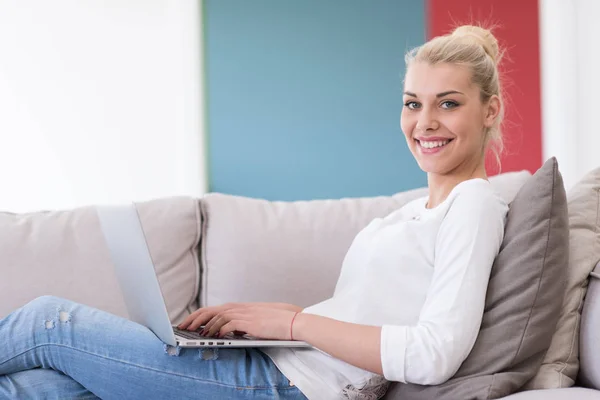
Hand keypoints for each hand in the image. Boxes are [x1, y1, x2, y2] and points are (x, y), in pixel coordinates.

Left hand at [177, 302, 301, 331]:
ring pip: (218, 316)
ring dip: (205, 325)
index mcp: (240, 307)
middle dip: (195, 318)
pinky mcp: (250, 322)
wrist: (293, 321)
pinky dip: (220, 329)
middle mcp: (240, 308)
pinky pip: (230, 324)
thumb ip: (241, 323)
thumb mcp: (255, 321)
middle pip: (211, 310)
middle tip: (183, 326)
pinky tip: (215, 335)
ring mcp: (245, 314)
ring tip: (195, 333)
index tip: (188, 322)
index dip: (199, 315)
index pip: (214, 309)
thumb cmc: (275, 322)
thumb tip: (228, 331)